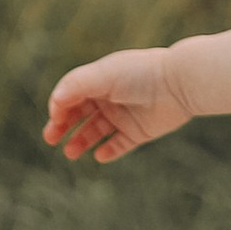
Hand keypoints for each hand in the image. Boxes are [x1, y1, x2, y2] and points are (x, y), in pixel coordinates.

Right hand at [44, 45, 190, 163]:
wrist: (180, 84)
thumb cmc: (141, 73)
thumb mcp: (104, 75)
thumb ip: (77, 85)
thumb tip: (55, 101)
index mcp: (100, 79)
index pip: (72, 94)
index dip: (60, 106)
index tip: (56, 118)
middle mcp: (111, 97)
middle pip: (79, 114)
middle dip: (62, 126)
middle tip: (51, 139)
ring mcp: (125, 115)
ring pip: (96, 132)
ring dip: (81, 141)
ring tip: (70, 152)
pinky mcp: (139, 132)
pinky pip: (119, 144)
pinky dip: (108, 151)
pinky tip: (99, 155)